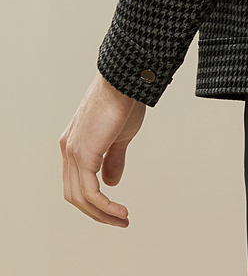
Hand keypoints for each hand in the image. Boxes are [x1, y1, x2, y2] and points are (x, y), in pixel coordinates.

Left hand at [59, 71, 146, 226]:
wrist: (126, 81)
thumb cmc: (124, 102)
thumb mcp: (119, 136)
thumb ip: (112, 159)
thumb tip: (111, 183)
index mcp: (73, 143)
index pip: (76, 182)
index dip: (92, 199)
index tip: (112, 208)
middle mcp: (68, 149)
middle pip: (75, 194)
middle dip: (97, 212)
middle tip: (118, 220)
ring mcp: (73, 152)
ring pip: (81, 197)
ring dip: (102, 213)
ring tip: (122, 219)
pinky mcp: (84, 154)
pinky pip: (91, 192)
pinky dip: (104, 207)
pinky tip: (119, 211)